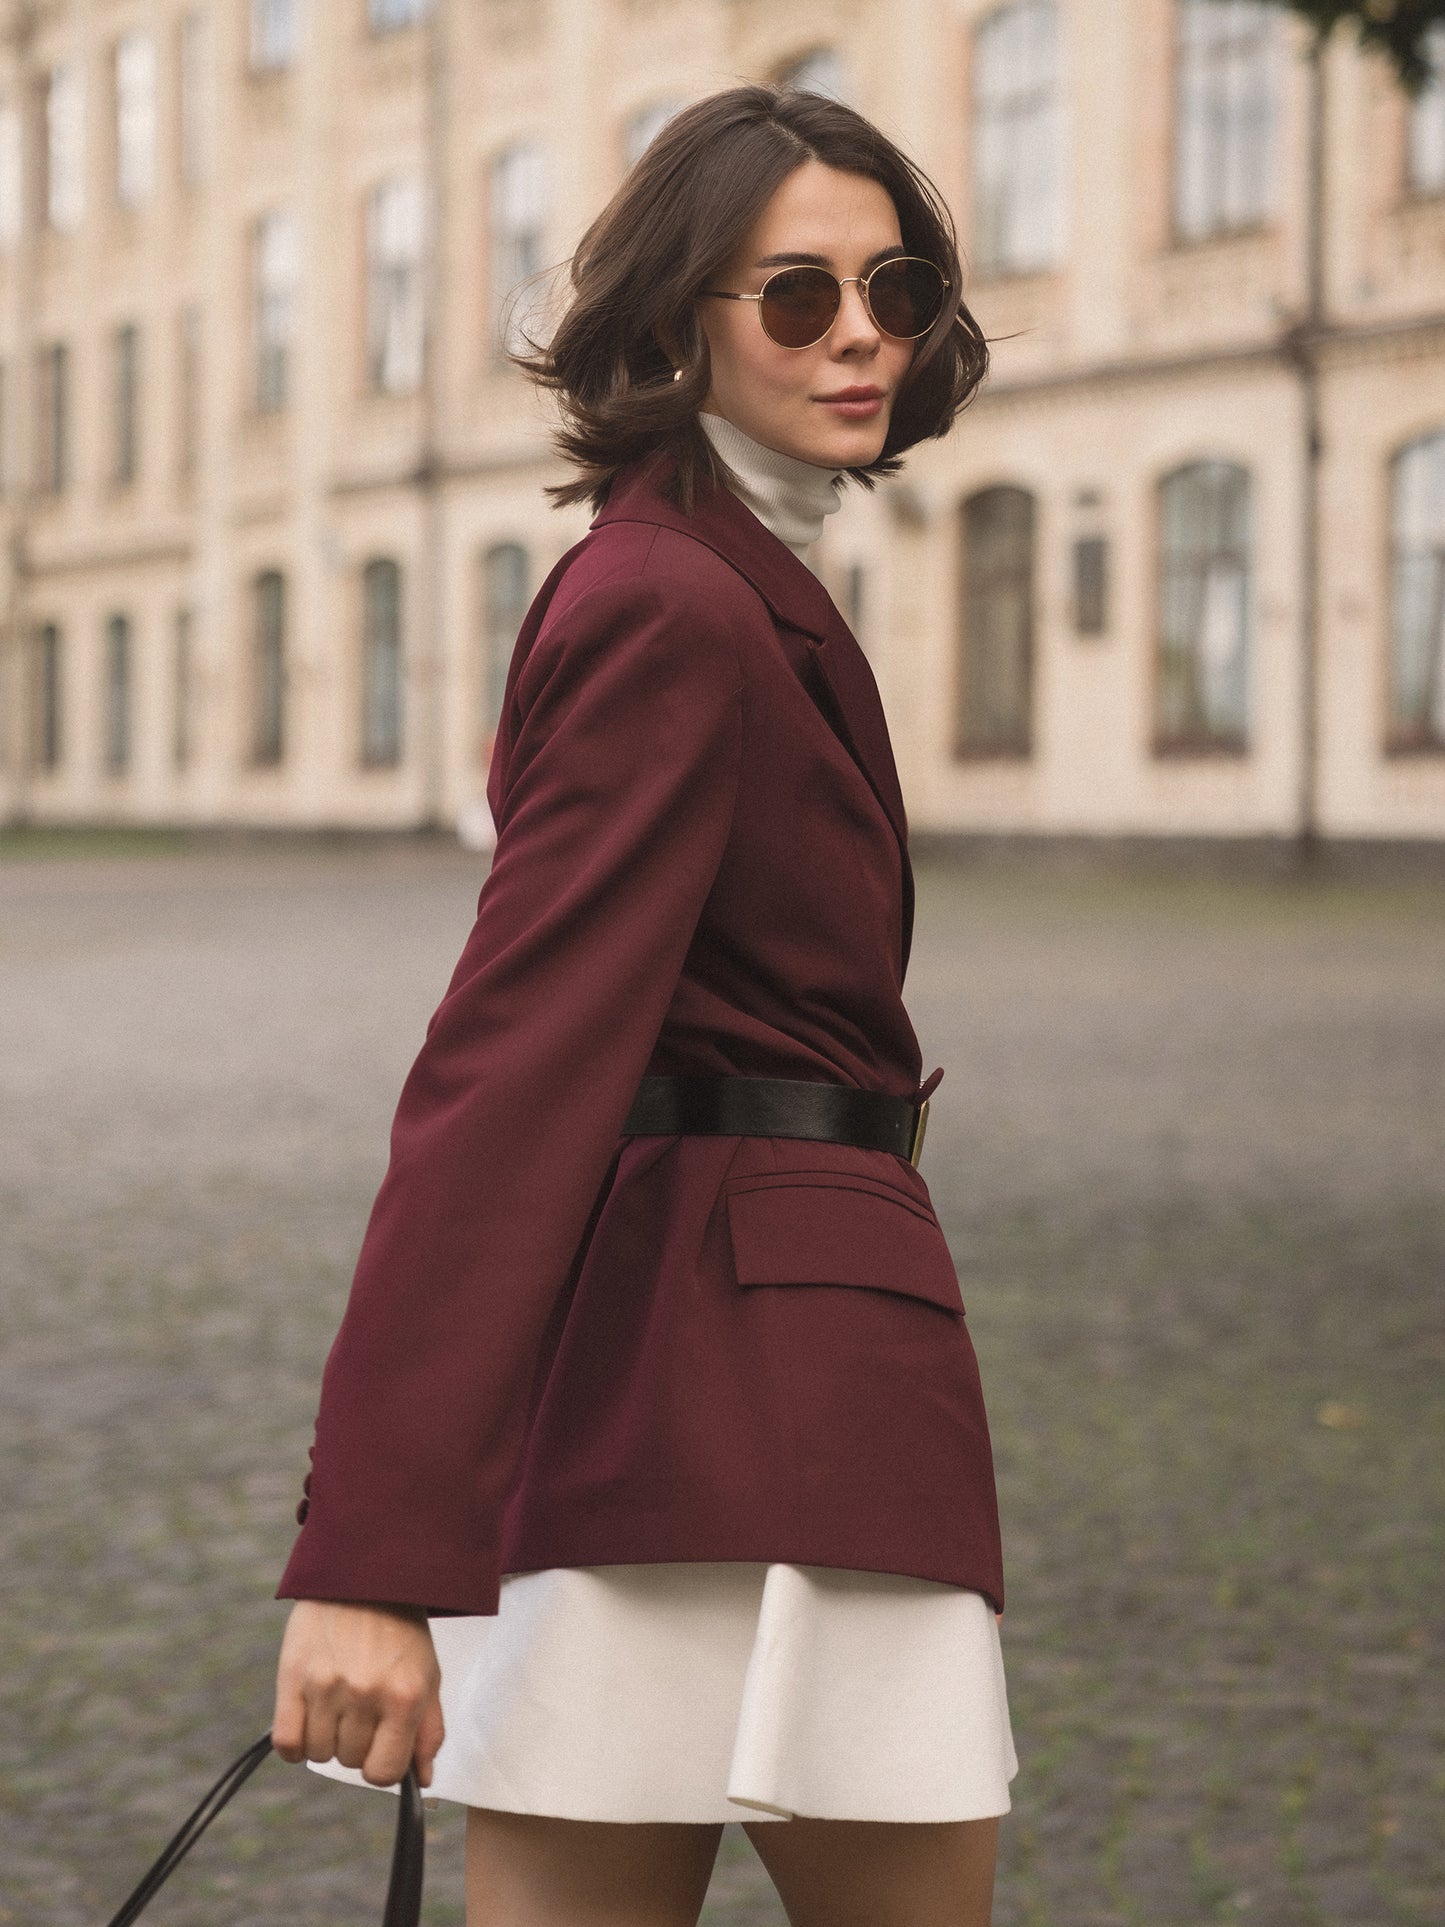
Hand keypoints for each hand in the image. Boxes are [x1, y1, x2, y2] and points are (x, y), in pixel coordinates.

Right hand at [272, 1599, 443, 1788]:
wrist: (363, 1574)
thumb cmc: (399, 1629)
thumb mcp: (428, 1675)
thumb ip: (428, 1731)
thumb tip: (422, 1780)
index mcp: (405, 1697)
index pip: (383, 1773)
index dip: (380, 1765)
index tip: (379, 1745)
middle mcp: (366, 1694)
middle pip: (348, 1762)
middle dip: (355, 1742)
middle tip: (360, 1707)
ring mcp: (327, 1686)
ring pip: (318, 1754)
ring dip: (326, 1738)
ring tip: (336, 1702)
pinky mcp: (293, 1676)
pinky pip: (287, 1743)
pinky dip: (295, 1743)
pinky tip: (308, 1718)